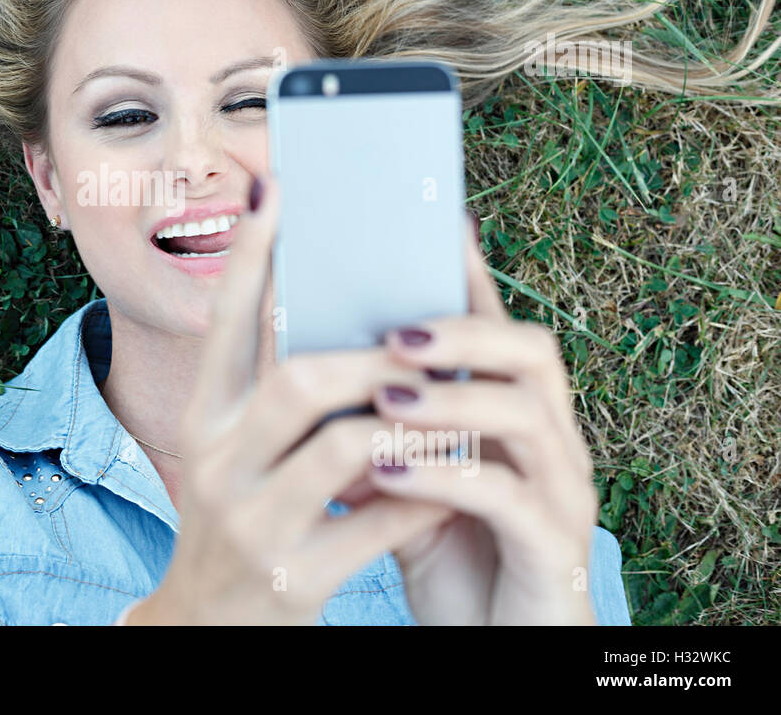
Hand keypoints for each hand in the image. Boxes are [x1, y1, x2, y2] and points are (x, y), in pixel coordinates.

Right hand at [128, 175, 453, 624]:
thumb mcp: (237, 454)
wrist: (208, 631)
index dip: (251, 253)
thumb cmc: (240, 522)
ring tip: (450, 405)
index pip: (224, 324)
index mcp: (204, 422)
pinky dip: (421, 494)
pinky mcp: (292, 579)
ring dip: (410, 421)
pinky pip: (377, 522)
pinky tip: (446, 481)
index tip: (279, 184)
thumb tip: (323, 305)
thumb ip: (272, 391)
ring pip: (345, 447)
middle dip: (372, 356)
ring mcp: (252, 524)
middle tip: (421, 343)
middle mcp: (217, 464)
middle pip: (297, 381)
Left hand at [358, 215, 599, 623]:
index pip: (493, 325)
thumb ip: (372, 421)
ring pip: (527, 413)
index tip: (430, 220)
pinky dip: (448, 474)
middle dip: (461, 331)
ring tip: (383, 397)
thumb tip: (302, 359)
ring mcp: (560, 492)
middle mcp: (548, 441)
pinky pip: (512, 496)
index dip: (466, 274)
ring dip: (451, 397)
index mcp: (509, 414)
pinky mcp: (553, 547)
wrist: (493, 641)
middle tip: (393, 332)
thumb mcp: (399, 475)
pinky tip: (389, 468)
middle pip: (532, 351)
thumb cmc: (443, 551)